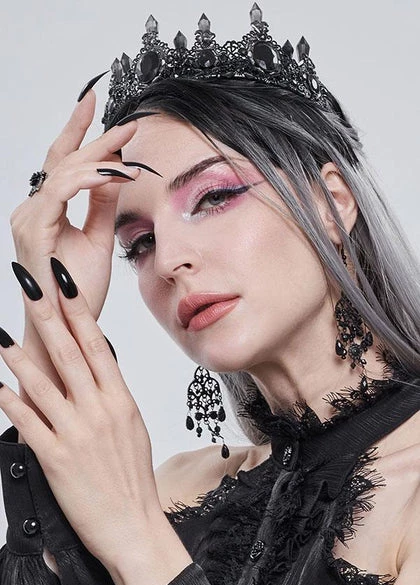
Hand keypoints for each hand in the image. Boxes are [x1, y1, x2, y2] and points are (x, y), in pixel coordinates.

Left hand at [0, 259, 161, 568]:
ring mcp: (77, 434)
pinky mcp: (56, 459)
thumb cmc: (133, 479)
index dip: (78, 310)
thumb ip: (112, 397)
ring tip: (1, 333)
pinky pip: (28, 423)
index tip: (64, 282)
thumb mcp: (132, 428)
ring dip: (19, 356)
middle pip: (69, 354)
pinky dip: (10, 402)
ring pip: (43, 384)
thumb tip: (98, 368)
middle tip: (30, 285)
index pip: (97, 345)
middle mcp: (99, 411)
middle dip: (47, 315)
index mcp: (121, 401)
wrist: (134, 526)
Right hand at [10, 91, 140, 322]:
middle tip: (128, 122)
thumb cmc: (79, 292)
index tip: (106, 113)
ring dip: (98, 155)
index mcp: (46, 212)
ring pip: (63, 170)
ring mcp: (29, 219)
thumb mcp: (99, 239)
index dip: (83, 135)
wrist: (69, 328)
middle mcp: (32, 210)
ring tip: (128, 143)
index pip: (64, 164)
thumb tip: (116, 173)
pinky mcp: (35, 229)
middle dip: (96, 138)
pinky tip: (112, 171)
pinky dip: (88, 178)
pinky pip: (62, 191)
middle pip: (64, 161)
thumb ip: (103, 205)